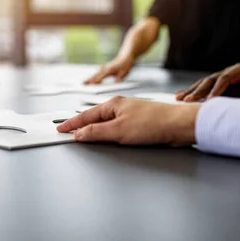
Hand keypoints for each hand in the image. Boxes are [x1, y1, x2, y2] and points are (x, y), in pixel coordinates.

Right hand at [57, 96, 199, 145]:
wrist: (179, 125)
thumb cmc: (153, 123)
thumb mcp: (119, 130)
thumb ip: (97, 132)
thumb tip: (79, 133)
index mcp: (112, 105)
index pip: (85, 116)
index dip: (71, 124)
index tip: (60, 128)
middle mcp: (120, 107)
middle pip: (93, 117)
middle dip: (79, 124)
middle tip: (66, 131)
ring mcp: (129, 114)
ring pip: (104, 122)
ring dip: (92, 128)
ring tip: (81, 134)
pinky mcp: (138, 123)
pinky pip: (114, 127)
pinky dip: (105, 131)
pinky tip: (106, 136)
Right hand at [84, 56, 133, 84]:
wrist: (125, 56)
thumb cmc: (125, 63)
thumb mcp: (124, 71)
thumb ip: (120, 77)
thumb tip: (117, 81)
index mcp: (110, 69)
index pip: (102, 76)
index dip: (97, 80)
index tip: (92, 83)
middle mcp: (105, 68)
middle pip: (96, 75)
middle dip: (89, 79)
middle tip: (83, 83)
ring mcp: (104, 68)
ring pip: (96, 74)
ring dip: (90, 78)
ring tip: (84, 82)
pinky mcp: (104, 68)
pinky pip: (98, 73)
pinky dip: (94, 76)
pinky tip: (91, 80)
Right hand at [176, 62, 239, 101]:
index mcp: (239, 70)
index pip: (224, 79)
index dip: (216, 89)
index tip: (210, 100)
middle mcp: (228, 72)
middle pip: (209, 80)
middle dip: (197, 90)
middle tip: (187, 100)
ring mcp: (223, 77)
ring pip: (204, 83)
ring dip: (192, 91)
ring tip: (179, 98)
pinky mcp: (220, 84)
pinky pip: (205, 88)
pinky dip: (193, 92)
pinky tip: (181, 95)